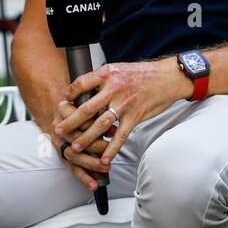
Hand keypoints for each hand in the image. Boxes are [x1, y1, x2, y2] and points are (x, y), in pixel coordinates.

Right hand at [50, 102, 108, 190]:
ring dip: (90, 163)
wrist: (63, 111)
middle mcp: (58, 127)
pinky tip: (93, 185)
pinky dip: (83, 178)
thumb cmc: (82, 105)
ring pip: (72, 155)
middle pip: (74, 138)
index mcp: (64, 109)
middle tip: (108, 149)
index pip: (77, 118)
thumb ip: (100, 111)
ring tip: (105, 167)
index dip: (92, 124)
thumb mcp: (90, 102)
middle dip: (93, 145)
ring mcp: (58, 143)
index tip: (110, 129)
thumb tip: (115, 129)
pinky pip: (72, 168)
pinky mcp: (62, 156)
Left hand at [54, 60, 190, 169]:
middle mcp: (115, 88)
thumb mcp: (120, 68)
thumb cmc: (144, 73)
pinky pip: (121, 135)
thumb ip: (103, 78)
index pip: (81, 84)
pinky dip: (112, 149)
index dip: (70, 95)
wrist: (169, 77)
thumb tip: (86, 88)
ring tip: (75, 148)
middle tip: (58, 130)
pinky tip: (105, 159)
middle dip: (70, 122)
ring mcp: (125, 103)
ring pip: (100, 124)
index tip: (64, 103)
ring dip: (86, 138)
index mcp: (108, 73)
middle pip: (87, 108)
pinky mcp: (136, 115)